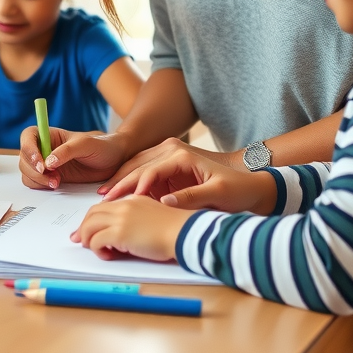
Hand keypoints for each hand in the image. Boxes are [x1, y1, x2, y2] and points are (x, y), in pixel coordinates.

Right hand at [19, 127, 130, 189]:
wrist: (114, 161)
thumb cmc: (102, 146)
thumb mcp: (86, 145)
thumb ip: (66, 151)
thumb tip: (48, 162)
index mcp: (50, 135)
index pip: (28, 137)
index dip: (29, 150)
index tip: (42, 165)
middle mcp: (44, 148)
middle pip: (24, 158)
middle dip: (34, 170)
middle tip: (53, 177)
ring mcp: (46, 164)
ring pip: (27, 172)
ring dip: (38, 180)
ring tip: (57, 182)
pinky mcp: (51, 177)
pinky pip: (35, 183)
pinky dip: (41, 186)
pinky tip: (57, 185)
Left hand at [71, 195, 191, 261]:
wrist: (185, 233)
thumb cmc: (176, 230)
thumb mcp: (152, 218)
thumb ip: (136, 220)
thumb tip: (122, 236)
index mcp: (132, 201)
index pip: (104, 207)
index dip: (93, 218)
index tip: (87, 229)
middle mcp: (124, 206)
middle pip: (92, 213)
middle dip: (83, 227)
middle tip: (79, 239)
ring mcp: (120, 218)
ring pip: (90, 226)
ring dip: (87, 239)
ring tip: (92, 249)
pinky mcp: (119, 232)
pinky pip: (96, 240)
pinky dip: (97, 249)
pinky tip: (107, 255)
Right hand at [101, 138, 276, 213]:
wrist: (249, 184)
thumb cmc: (236, 189)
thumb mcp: (217, 194)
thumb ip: (190, 197)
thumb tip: (163, 202)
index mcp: (181, 154)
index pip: (150, 169)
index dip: (135, 185)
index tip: (123, 201)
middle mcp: (171, 150)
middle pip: (138, 165)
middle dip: (120, 181)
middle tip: (103, 198)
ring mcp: (168, 156)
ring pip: (138, 166)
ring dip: (122, 180)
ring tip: (105, 194)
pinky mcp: (168, 166)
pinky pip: (144, 172)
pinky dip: (131, 182)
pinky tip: (120, 193)